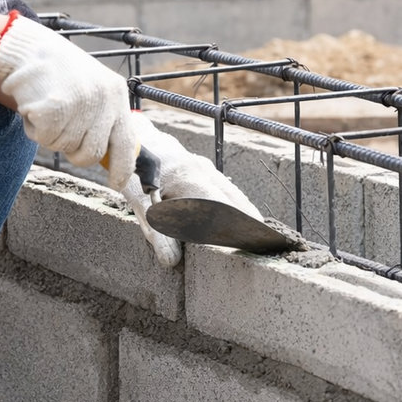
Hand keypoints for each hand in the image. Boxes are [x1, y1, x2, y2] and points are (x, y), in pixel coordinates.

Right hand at [0, 15, 134, 188]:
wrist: (26, 46)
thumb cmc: (59, 72)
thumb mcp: (92, 87)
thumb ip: (103, 118)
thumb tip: (110, 157)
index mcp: (116, 93)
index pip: (126, 142)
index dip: (122, 169)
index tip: (117, 184)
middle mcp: (102, 98)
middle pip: (91, 154)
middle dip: (74, 153)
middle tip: (61, 133)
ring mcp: (79, 103)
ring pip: (64, 147)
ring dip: (50, 136)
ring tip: (47, 108)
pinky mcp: (54, 107)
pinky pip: (43, 138)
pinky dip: (34, 129)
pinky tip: (34, 106)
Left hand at [119, 111, 263, 267]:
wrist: (135, 139)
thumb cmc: (135, 172)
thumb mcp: (138, 202)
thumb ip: (155, 232)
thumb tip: (172, 262)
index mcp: (189, 178)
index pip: (220, 207)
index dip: (236, 226)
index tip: (249, 243)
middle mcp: (203, 170)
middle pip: (234, 200)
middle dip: (250, 222)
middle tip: (265, 244)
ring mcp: (206, 168)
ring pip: (233, 193)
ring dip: (248, 214)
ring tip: (262, 235)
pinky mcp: (205, 170)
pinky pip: (226, 189)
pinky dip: (238, 205)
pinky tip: (246, 220)